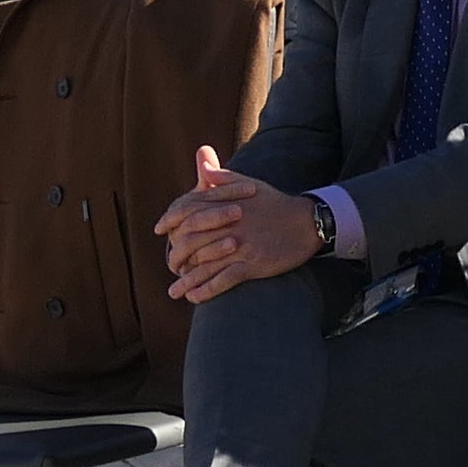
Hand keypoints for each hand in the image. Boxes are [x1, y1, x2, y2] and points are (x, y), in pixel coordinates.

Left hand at [156, 145, 326, 302]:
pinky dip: (206, 290)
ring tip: (174, 291)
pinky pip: (222, 280)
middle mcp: (228, 225)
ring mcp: (239, 245)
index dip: (170, 221)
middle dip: (176, 257)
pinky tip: (195, 298)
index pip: (187, 210)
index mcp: (225, 204)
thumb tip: (204, 168)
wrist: (307, 221)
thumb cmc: (277, 203)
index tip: (160, 231)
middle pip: (190, 241)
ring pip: (203, 265)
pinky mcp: (252, 264)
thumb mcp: (251, 184)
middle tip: (170, 268)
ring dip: (186, 280)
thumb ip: (224, 177)